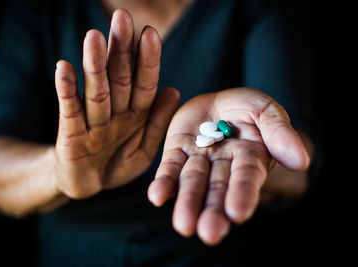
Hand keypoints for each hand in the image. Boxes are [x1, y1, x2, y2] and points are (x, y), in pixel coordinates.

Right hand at [54, 9, 178, 198]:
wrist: (89, 186)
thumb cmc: (118, 163)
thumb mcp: (144, 149)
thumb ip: (157, 122)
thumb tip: (174, 90)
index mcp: (135, 114)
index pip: (144, 84)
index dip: (147, 60)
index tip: (150, 33)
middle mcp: (114, 112)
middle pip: (119, 78)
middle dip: (120, 50)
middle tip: (121, 17)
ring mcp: (91, 122)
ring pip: (96, 91)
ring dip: (94, 66)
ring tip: (93, 38)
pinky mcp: (69, 135)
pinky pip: (69, 111)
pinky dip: (67, 91)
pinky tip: (64, 67)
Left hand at [148, 87, 309, 244]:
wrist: (220, 101)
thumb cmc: (248, 109)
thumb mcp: (268, 112)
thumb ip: (281, 133)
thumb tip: (301, 160)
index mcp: (250, 158)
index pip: (246, 178)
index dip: (242, 194)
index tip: (238, 214)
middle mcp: (223, 165)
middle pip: (217, 189)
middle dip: (213, 210)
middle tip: (209, 233)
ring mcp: (198, 159)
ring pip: (192, 183)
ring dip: (187, 203)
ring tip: (184, 226)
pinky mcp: (176, 151)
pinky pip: (169, 168)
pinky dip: (164, 182)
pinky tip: (157, 196)